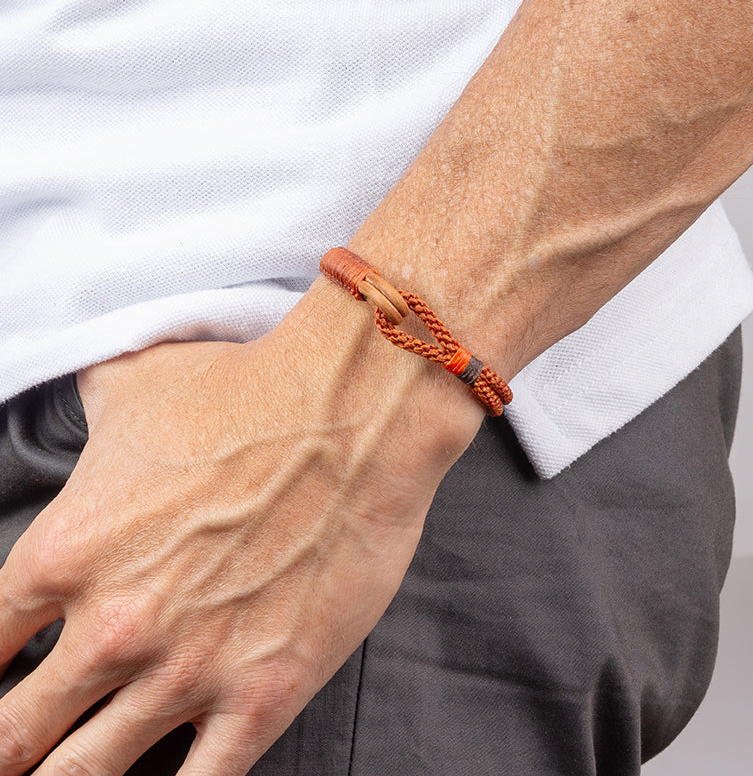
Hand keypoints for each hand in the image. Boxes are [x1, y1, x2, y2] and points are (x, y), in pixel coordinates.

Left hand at [0, 281, 481, 774]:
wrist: (352, 412)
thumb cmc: (251, 392)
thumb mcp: (137, 382)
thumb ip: (85, 409)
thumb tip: (83, 406)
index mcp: (66, 553)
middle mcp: (113, 627)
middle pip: (11, 740)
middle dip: (8, 752)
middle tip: (19, 752)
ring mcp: (188, 671)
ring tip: (72, 773)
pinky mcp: (262, 694)